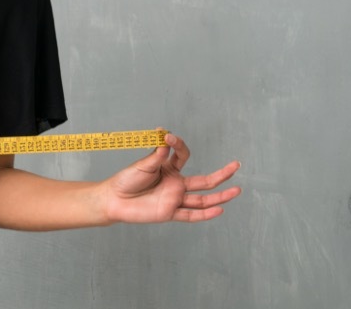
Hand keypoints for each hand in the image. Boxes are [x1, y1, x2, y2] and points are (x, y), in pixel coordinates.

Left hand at [101, 132, 240, 223]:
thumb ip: (157, 155)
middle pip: (204, 181)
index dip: (179, 144)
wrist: (114, 199)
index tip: (168, 135)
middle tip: (236, 165)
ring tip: (236, 190)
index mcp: (168, 169)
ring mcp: (174, 199)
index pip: (183, 156)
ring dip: (219, 196)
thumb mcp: (142, 164)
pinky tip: (219, 210)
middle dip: (221, 174)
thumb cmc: (126, 180)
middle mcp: (175, 184)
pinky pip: (191, 215)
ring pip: (202, 199)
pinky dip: (205, 214)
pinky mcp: (169, 213)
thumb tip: (166, 138)